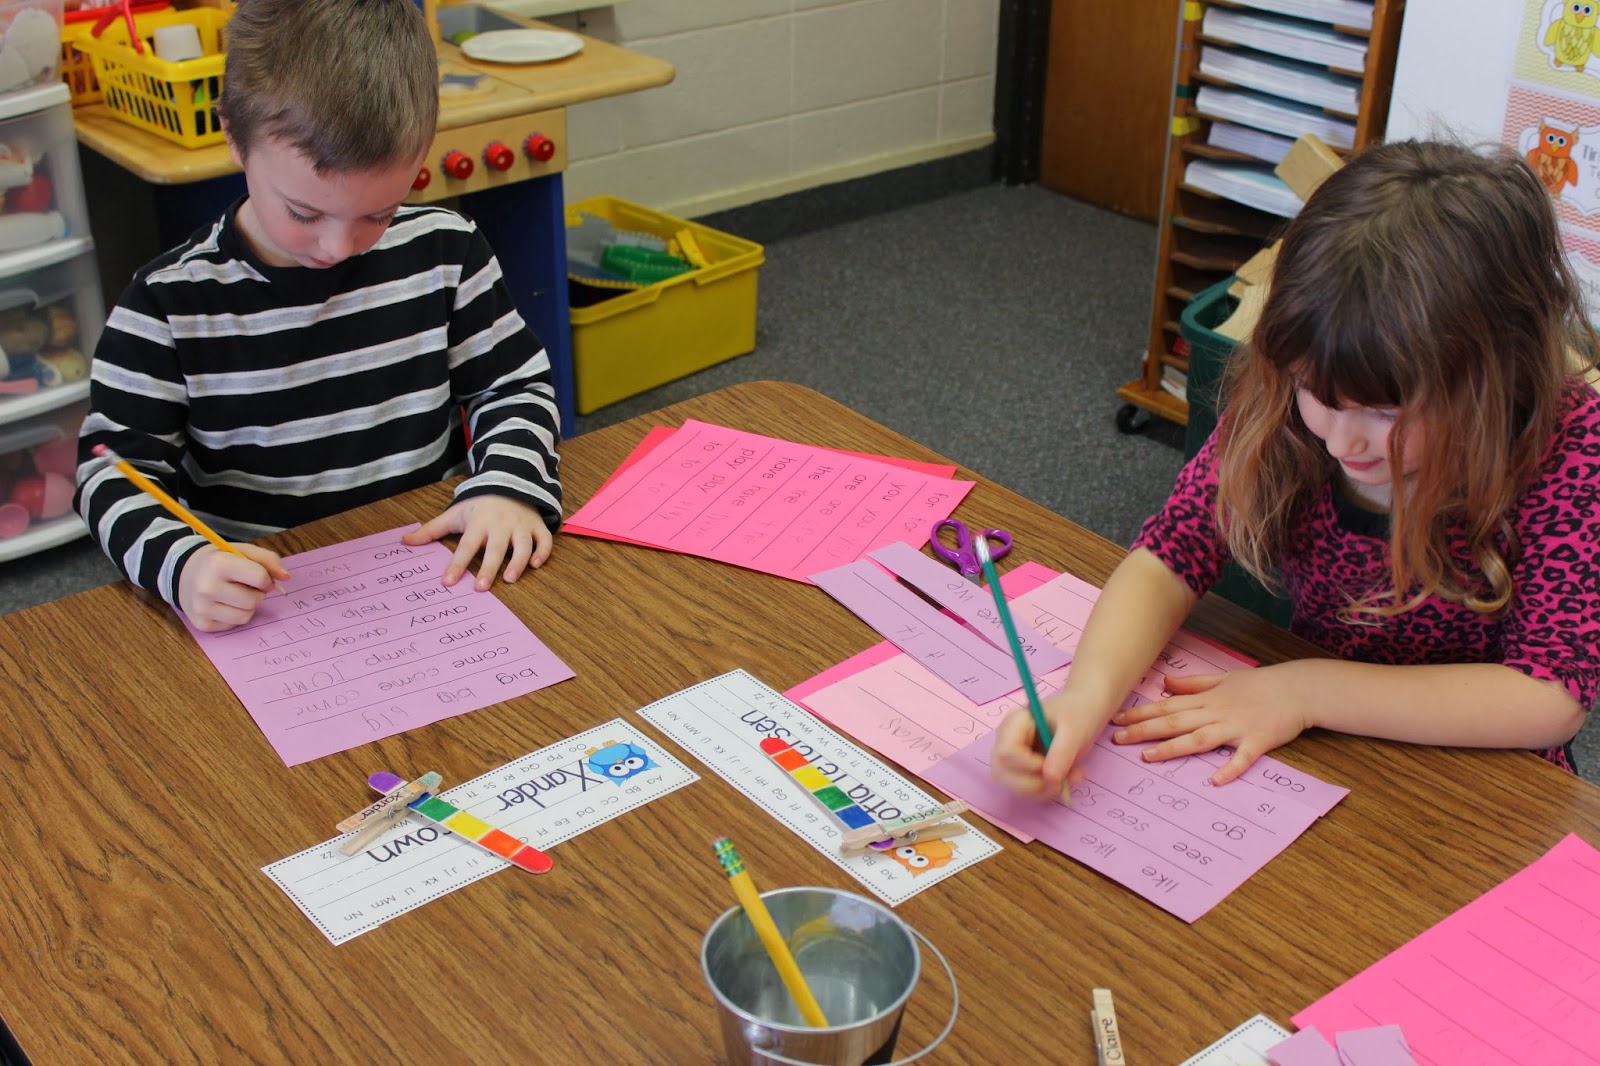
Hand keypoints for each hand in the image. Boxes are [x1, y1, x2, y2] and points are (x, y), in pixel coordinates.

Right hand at [177, 543, 289, 630]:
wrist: (183, 573)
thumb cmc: (219, 561)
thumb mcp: (241, 551)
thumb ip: (268, 559)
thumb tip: (286, 578)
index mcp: (218, 564)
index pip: (260, 578)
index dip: (266, 578)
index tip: (261, 577)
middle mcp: (207, 587)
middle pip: (254, 600)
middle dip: (257, 593)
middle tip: (244, 585)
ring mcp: (203, 608)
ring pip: (246, 616)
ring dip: (248, 606)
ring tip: (234, 594)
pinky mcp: (203, 624)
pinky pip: (234, 625)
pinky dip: (235, 615)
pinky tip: (224, 604)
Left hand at [402, 495, 551, 589]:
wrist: (508, 482)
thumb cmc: (478, 506)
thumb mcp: (454, 514)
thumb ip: (431, 530)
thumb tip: (405, 542)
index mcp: (478, 523)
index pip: (466, 547)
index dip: (457, 565)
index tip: (448, 583)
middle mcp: (500, 525)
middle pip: (495, 549)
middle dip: (488, 568)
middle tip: (481, 588)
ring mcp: (520, 525)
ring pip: (522, 545)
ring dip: (517, 562)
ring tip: (510, 579)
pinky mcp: (536, 526)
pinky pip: (544, 540)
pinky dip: (542, 553)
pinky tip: (535, 566)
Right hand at [989, 690, 1114, 800]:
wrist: (1086, 709)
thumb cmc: (1078, 712)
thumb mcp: (1074, 730)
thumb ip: (1062, 752)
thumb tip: (1050, 778)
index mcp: (1013, 723)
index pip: (1006, 753)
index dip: (1028, 766)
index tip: (1054, 764)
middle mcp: (1006, 741)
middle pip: (1002, 774)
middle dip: (1034, 784)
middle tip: (1063, 779)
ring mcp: (1013, 758)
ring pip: (1014, 787)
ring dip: (1044, 791)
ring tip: (1072, 777)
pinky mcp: (1023, 770)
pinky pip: (1028, 791)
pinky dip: (1049, 791)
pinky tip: (1068, 779)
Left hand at [1109, 667, 1309, 784]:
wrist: (1297, 688)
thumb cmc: (1260, 684)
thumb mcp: (1223, 677)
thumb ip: (1193, 683)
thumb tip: (1165, 684)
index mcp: (1207, 698)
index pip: (1167, 706)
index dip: (1140, 713)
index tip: (1116, 719)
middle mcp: (1216, 712)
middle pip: (1175, 722)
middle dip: (1144, 731)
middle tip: (1118, 739)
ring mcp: (1236, 727)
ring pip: (1199, 738)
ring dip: (1173, 748)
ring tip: (1148, 757)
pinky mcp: (1257, 741)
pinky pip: (1242, 758)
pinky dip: (1229, 769)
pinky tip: (1215, 781)